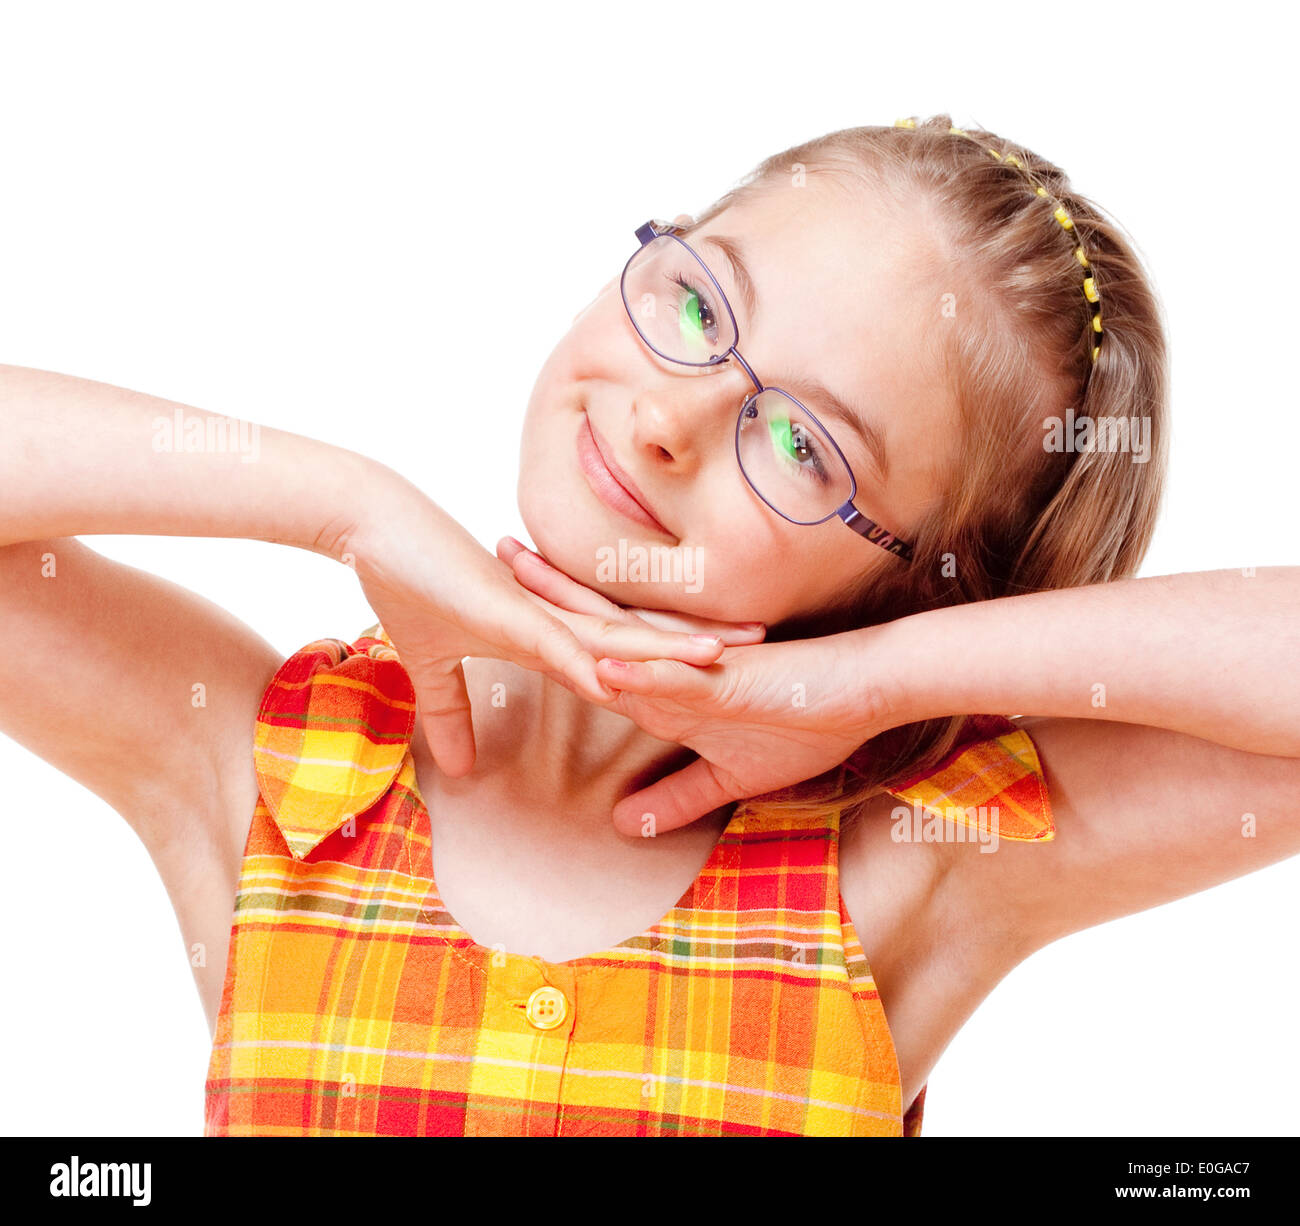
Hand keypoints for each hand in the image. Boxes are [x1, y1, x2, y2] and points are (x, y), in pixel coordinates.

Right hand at [343, 480, 765, 778]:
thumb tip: (459, 768)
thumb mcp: (432, 666)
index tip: (722, 675)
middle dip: (698, 648)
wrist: (372, 524)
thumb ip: (453, 712)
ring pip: (615, 640)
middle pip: (641, 639)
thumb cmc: (406, 580)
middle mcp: (555, 621)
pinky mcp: (505, 614)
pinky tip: (629, 680)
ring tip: (728, 658)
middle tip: (763, 654)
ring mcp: (534, 615)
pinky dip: (593, 665)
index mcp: (548, 632)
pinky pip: (559, 645)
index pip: (622, 653)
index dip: (672, 664)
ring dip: (668, 652)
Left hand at [501, 538, 896, 834]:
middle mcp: (672, 669)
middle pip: (594, 628)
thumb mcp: (727, 776)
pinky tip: (603, 665)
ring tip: (521, 577)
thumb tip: (625, 823)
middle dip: (541, 596)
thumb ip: (676, 796)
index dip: (547, 630)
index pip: (590, 657)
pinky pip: (681, 679)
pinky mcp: (734, 679)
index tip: (498, 603)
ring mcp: (699, 670)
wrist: (867, 694)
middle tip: (491, 553)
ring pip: (626, 639)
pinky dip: (642, 673)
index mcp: (663, 688)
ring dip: (575, 610)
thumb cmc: (803, 723)